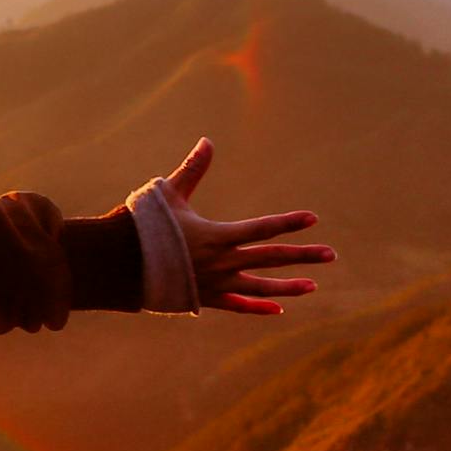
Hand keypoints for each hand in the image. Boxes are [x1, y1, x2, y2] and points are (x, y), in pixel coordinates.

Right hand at [156, 138, 331, 316]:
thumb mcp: (169, 193)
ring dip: (288, 286)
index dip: (288, 222)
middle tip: (331, 254)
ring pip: (260, 286)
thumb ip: (193, 170)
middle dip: (303, 256)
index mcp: (217, 235)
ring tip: (313, 286)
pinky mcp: (205, 299)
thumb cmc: (142, 224)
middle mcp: (221, 262)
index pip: (262, 229)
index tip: (312, 218)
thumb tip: (208, 141)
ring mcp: (215, 283)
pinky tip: (279, 309)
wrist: (120, 265)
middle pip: (270, 259)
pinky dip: (258, 307)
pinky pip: (237, 304)